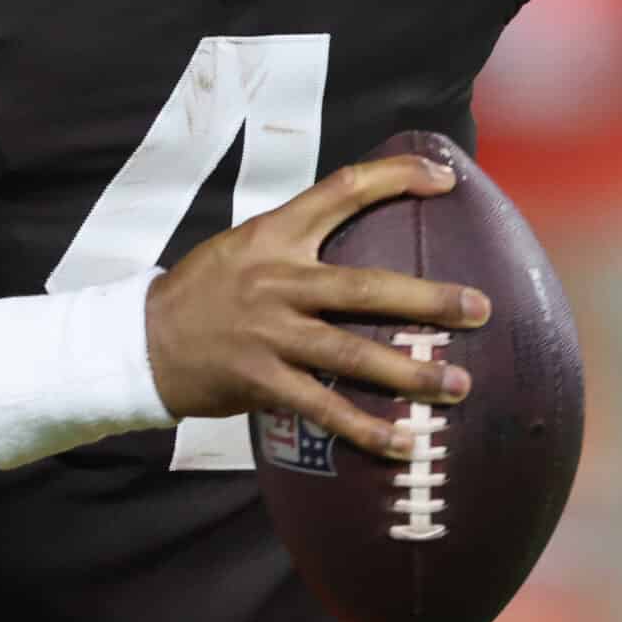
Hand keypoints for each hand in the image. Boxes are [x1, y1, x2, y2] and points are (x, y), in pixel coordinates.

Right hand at [145, 155, 490, 460]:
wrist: (141, 340)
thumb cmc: (206, 289)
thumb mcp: (247, 244)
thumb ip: (300, 239)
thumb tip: (368, 232)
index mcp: (276, 233)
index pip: (343, 189)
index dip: (397, 178)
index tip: (445, 179)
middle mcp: (276, 279)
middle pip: (364, 287)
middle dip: (428, 299)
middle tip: (480, 309)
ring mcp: (269, 333)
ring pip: (351, 354)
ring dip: (409, 372)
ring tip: (458, 386)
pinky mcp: (260, 381)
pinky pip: (323, 408)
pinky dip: (365, 429)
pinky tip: (404, 443)